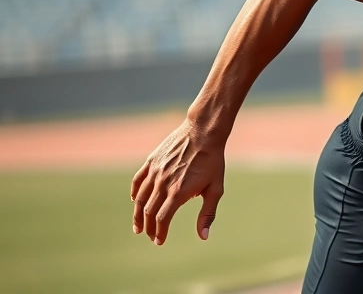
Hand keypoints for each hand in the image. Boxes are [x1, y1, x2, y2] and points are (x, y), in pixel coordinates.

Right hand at [130, 118, 224, 244]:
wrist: (203, 132)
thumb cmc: (212, 161)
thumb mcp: (215, 188)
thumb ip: (208, 213)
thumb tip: (203, 236)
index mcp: (178, 192)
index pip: (162, 219)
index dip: (159, 232)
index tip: (159, 241)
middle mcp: (163, 183)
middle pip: (148, 211)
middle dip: (148, 227)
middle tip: (150, 236)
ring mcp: (155, 172)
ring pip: (139, 198)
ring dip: (137, 215)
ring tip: (137, 226)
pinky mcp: (151, 161)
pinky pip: (138, 180)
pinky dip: (134, 193)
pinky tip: (134, 201)